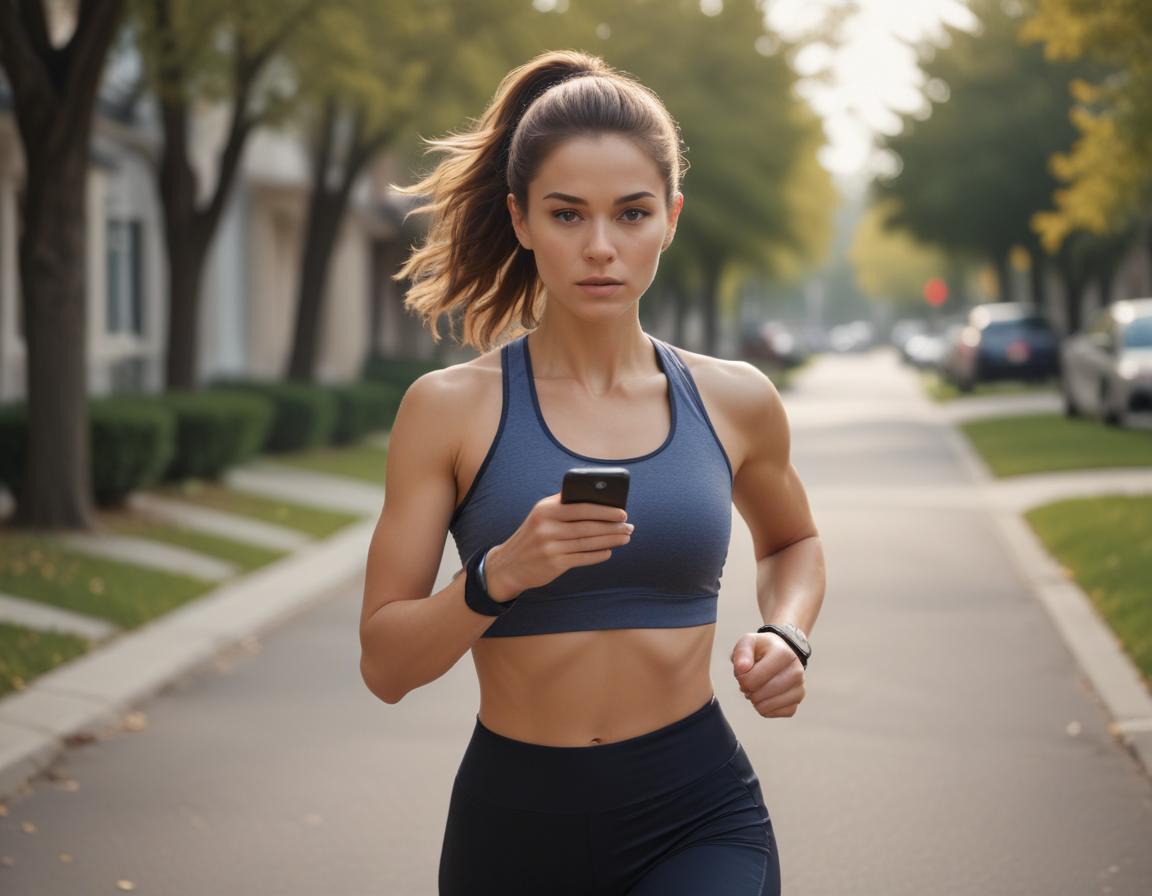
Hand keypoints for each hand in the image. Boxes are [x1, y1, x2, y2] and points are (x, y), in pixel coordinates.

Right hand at [483, 493, 632, 601]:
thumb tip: (599, 499)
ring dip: (611, 540)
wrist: (508, 565)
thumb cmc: (532, 536)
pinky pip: (582, 558)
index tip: (622, 511)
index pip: (581, 507)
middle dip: (613, 527)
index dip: (604, 510)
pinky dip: (598, 555)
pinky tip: (609, 551)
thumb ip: (563, 504)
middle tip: (629, 527)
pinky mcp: (554, 564)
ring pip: (588, 542)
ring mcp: (550, 547)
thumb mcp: (541, 515)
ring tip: (625, 538)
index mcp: (546, 510)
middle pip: (588, 526)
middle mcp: (547, 527)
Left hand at [730, 632, 805, 717]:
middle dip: (748, 690)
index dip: (741, 678)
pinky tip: (765, 696)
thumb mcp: (748, 642)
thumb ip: (742, 653)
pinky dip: (764, 708)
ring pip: (766, 707)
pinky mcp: (797, 702)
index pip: (753, 679)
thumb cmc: (761, 649)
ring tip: (756, 688)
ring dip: (755, 700)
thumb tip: (742, 669)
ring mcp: (799, 688)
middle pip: (760, 694)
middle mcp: (797, 672)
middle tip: (748, 682)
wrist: (779, 653)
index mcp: (784, 654)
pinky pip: (774, 714)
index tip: (743, 672)